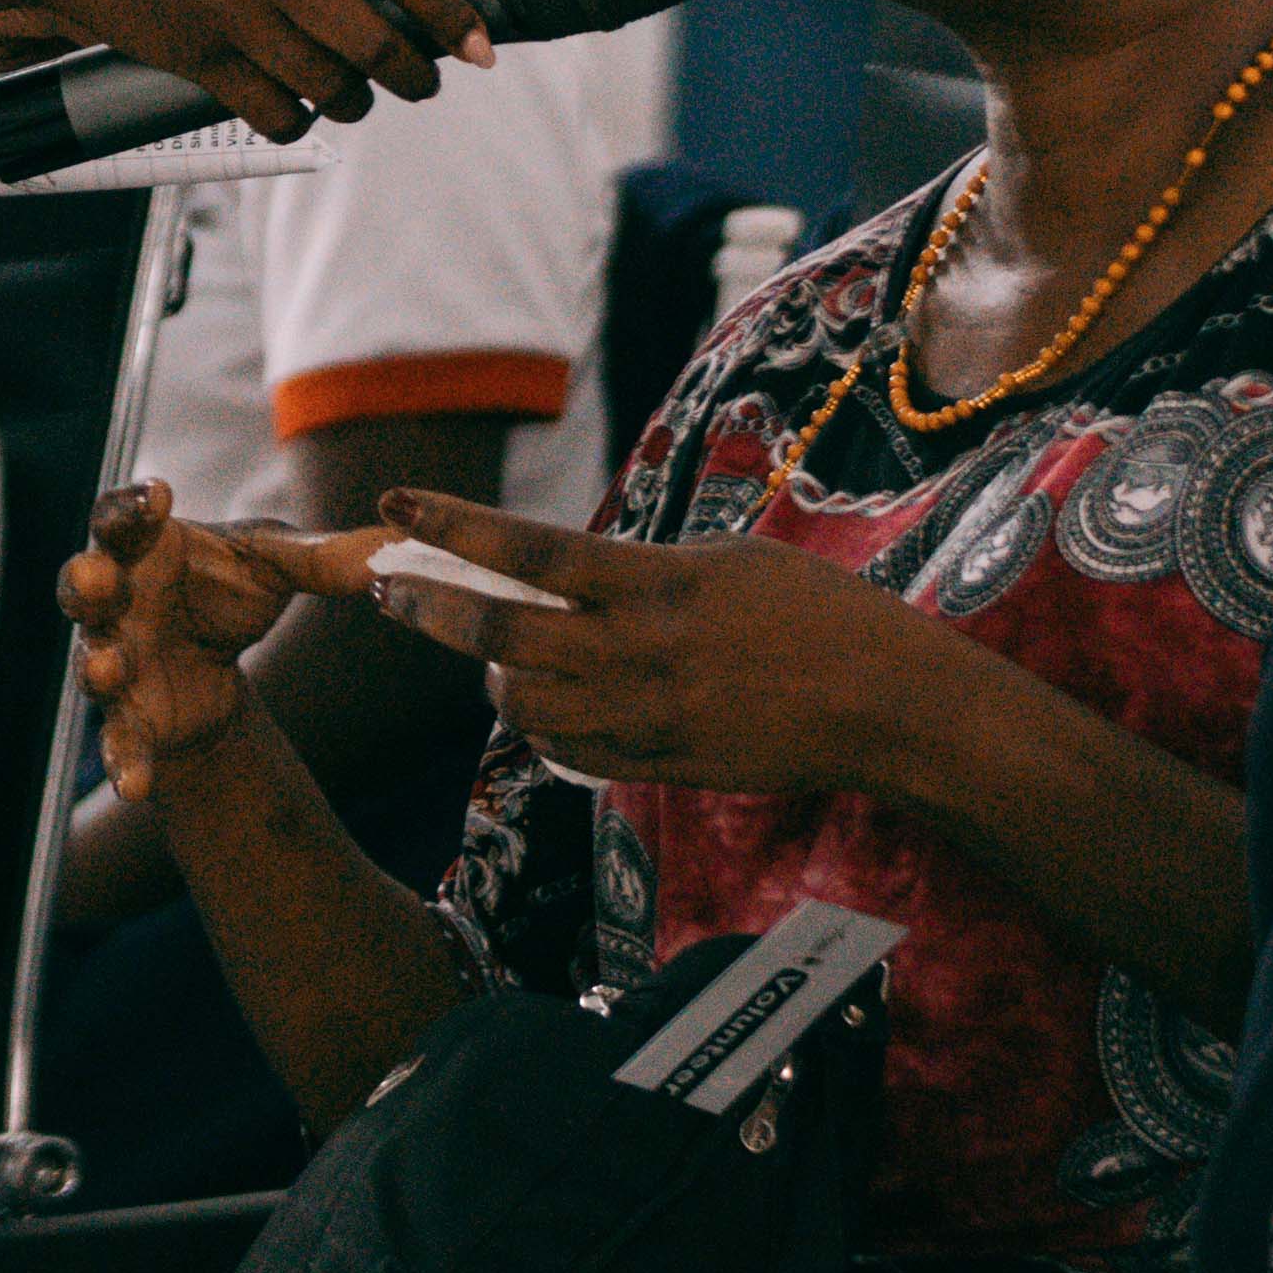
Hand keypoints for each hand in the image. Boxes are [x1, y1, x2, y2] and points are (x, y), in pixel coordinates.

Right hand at [0, 0, 489, 142]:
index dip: (446, 13)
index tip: (481, 45)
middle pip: (371, 39)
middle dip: (413, 73)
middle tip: (424, 81)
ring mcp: (228, 11)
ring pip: (329, 84)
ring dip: (356, 99)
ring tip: (357, 93)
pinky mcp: (193, 57)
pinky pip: (272, 111)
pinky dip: (300, 121)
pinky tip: (299, 110)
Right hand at [59, 485, 343, 802]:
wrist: (220, 670)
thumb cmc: (231, 594)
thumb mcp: (281, 569)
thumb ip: (332, 557)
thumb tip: (407, 542)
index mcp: (147, 545)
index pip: (124, 516)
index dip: (132, 504)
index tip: (159, 494)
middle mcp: (118, 598)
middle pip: (84, 583)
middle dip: (86, 580)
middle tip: (98, 574)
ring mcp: (116, 658)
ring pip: (92, 658)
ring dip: (96, 664)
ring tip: (110, 669)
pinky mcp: (129, 717)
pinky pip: (119, 740)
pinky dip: (123, 761)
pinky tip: (134, 785)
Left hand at [377, 492, 942, 795]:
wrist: (886, 708)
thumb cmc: (821, 615)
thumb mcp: (728, 562)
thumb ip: (642, 571)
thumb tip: (574, 576)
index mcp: (657, 587)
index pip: (530, 553)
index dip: (453, 527)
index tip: (396, 503)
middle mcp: (638, 657)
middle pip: (499, 637)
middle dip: (430, 608)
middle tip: (386, 588)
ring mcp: (644, 721)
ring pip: (520, 705)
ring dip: (490, 675)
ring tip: (488, 651)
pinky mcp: (657, 768)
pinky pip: (567, 752)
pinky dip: (542, 725)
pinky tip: (548, 704)